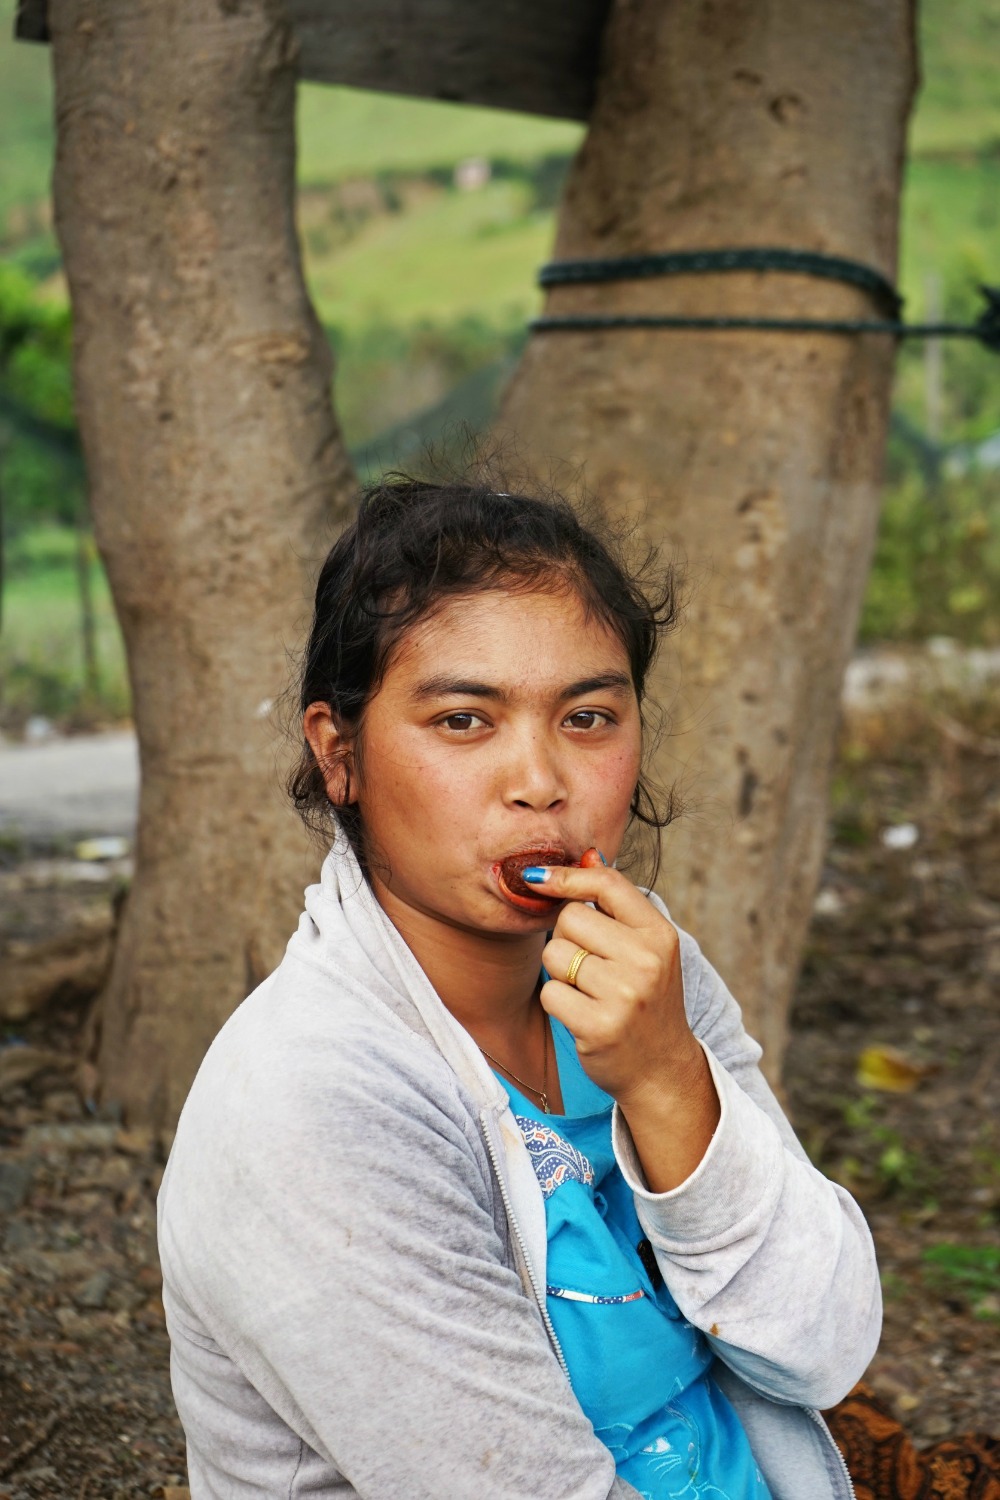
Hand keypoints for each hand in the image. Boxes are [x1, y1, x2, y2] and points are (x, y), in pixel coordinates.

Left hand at [532, 855, 719, 1189]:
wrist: (660, 1067)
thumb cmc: (646, 998)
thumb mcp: (647, 947)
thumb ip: (617, 903)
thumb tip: (587, 854)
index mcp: (659, 934)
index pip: (606, 883)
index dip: (566, 876)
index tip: (537, 877)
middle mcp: (646, 960)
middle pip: (570, 918)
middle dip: (567, 938)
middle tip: (591, 965)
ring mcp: (624, 995)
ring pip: (555, 954)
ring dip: (560, 972)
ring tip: (588, 990)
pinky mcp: (599, 1026)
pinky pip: (550, 992)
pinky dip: (557, 1002)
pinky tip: (582, 1014)